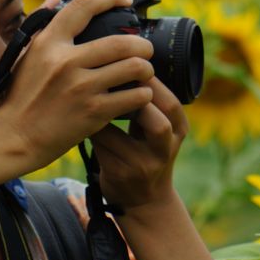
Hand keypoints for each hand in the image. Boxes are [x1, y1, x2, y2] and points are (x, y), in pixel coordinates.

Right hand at [0, 0, 156, 169]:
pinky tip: (138, 96)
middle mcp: (66, 62)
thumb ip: (42, 24)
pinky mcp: (93, 112)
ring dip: (146, 69)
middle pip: (122, 42)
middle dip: (142, 45)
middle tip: (145, 50)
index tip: (124, 0)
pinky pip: (134, 97)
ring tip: (144, 73)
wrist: (15, 137)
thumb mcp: (25, 55)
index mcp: (49, 43)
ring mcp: (81, 88)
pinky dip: (143, 95)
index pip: (84, 6)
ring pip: (134, 68)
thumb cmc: (21, 96)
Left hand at [89, 76, 188, 213]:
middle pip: (160, 122)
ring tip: (91, 94)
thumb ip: (151, 102)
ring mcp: (143, 166)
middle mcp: (165, 150)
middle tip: (112, 81)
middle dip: (135, 99)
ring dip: (102, 112)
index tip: (130, 66)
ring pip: (120, 133)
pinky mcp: (120, 174)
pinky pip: (101, 144)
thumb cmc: (147, 152)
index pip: (171, 105)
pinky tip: (81, 116)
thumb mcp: (160, 130)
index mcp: (178, 131)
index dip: (152, 85)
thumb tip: (127, 59)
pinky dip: (91, 127)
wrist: (144, 200)